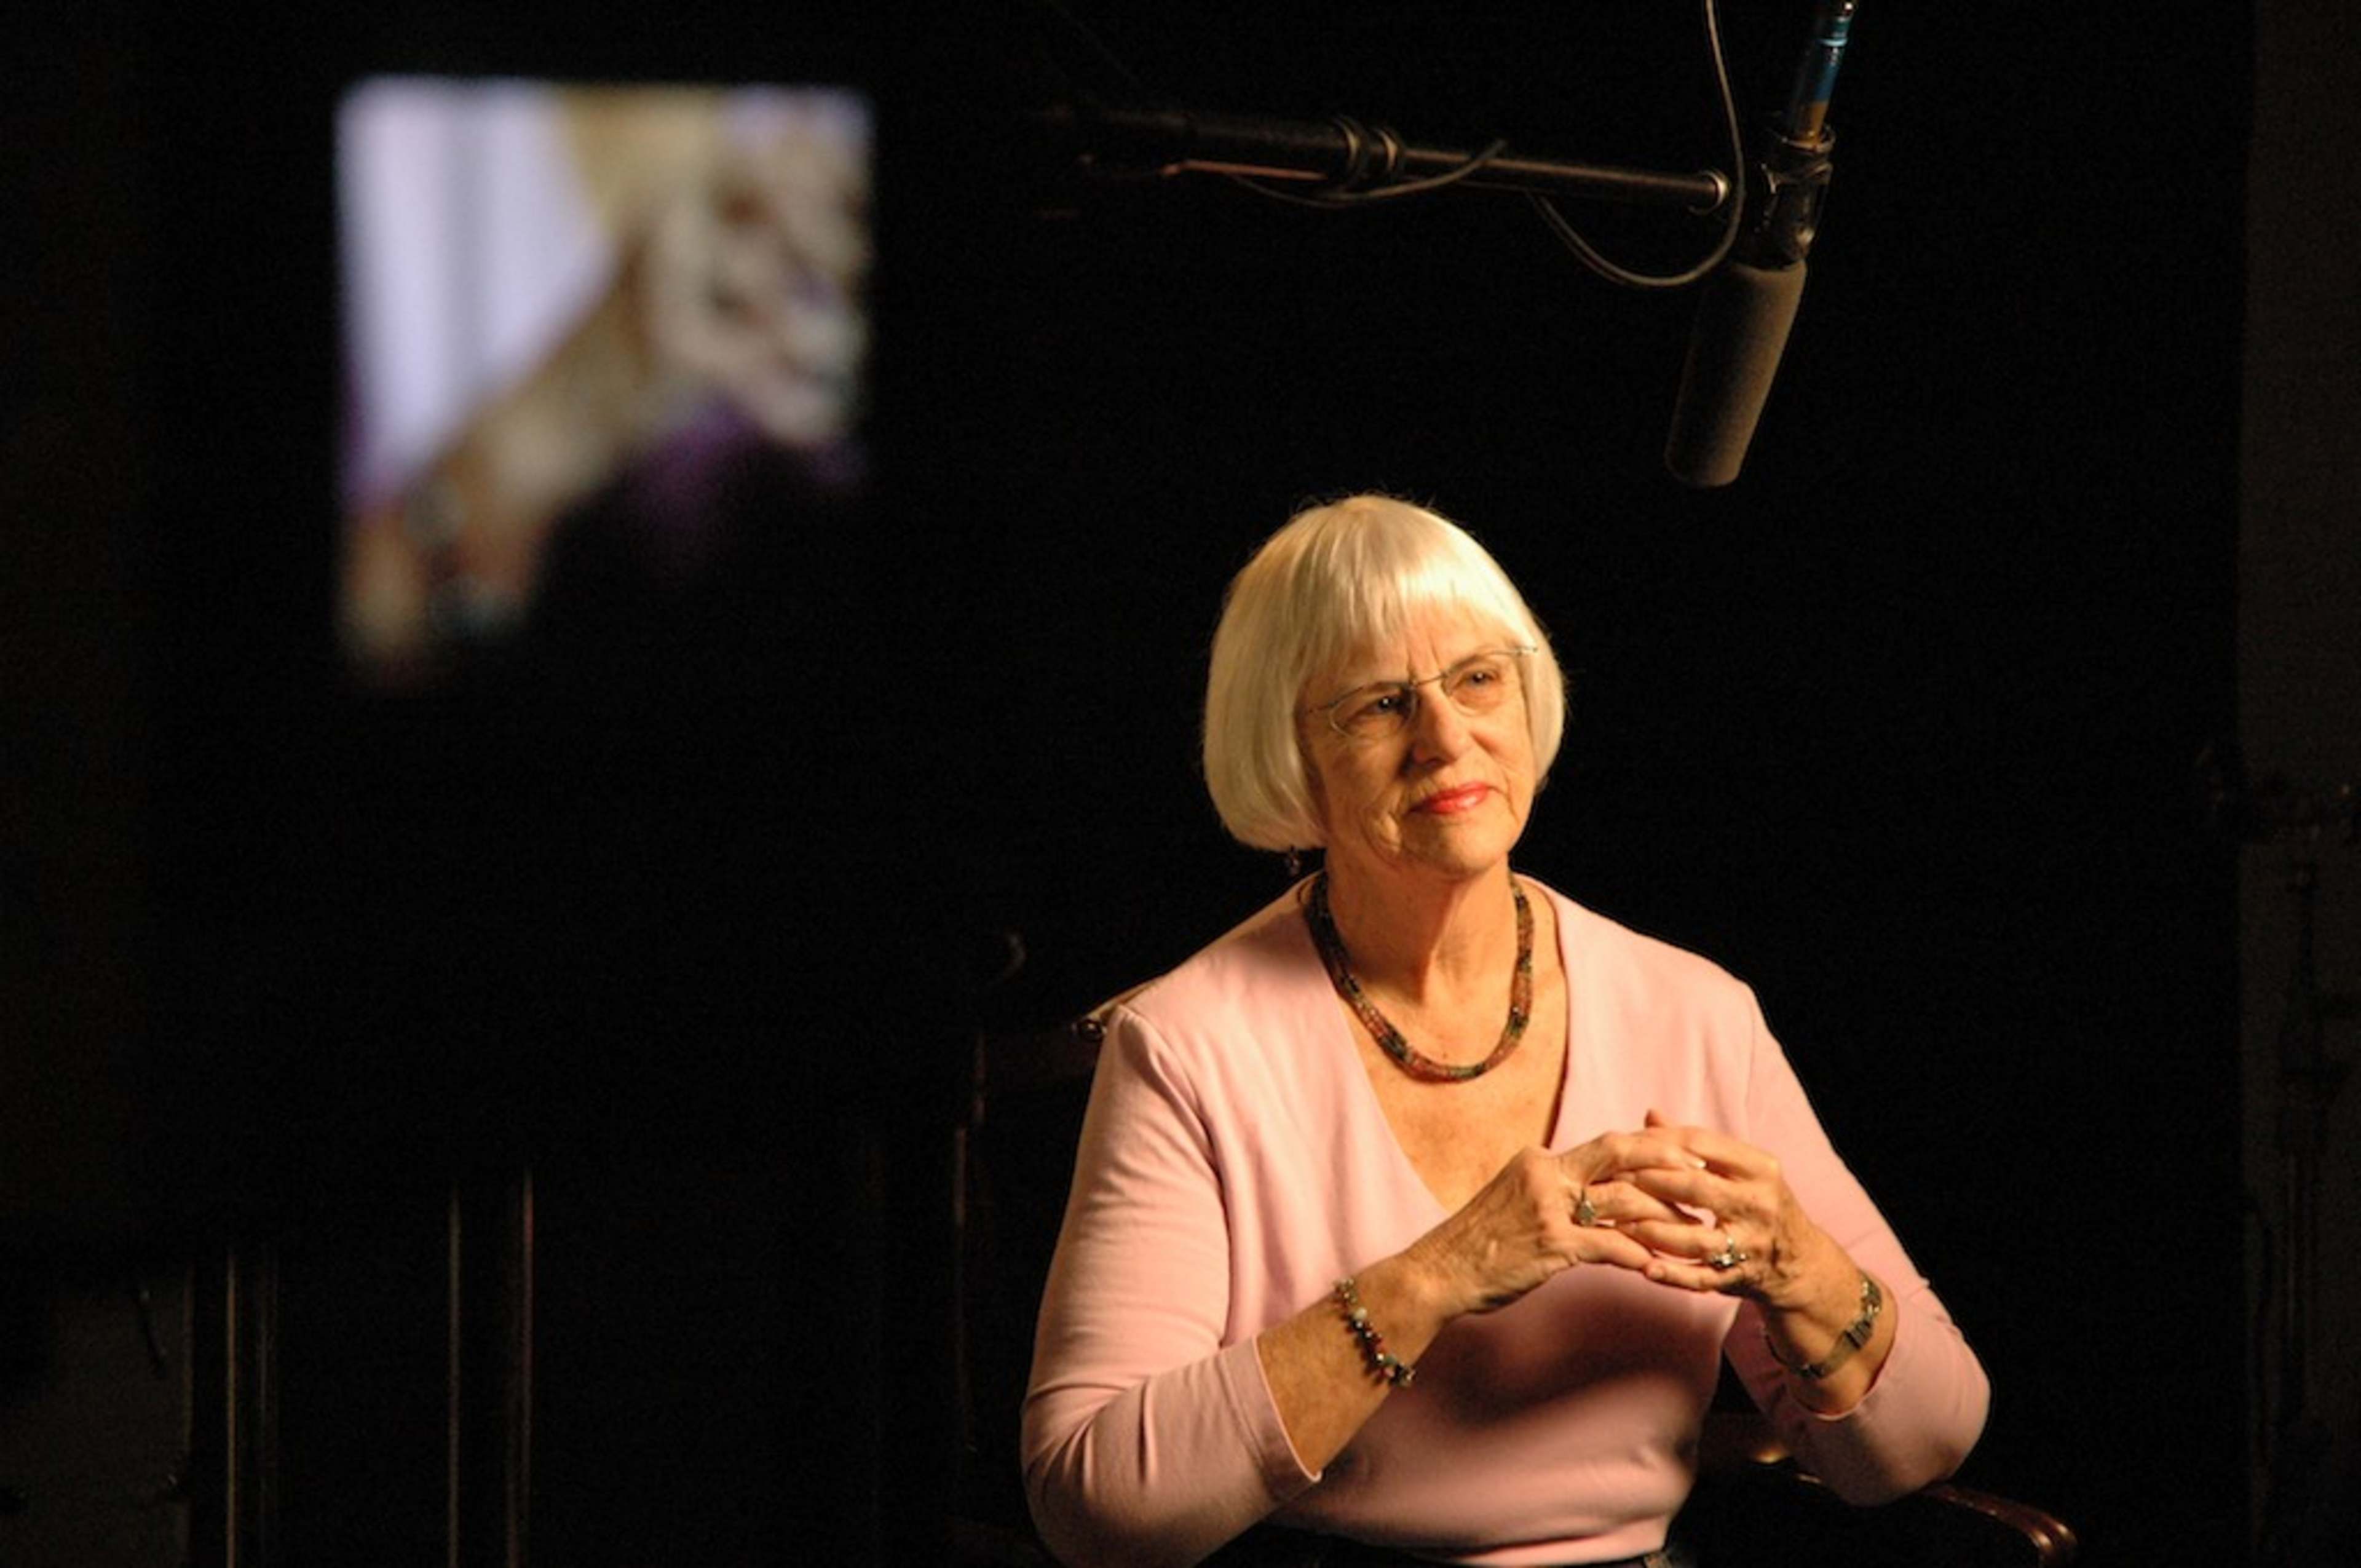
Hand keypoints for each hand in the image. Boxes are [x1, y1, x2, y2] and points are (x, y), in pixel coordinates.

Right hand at [1404, 1133, 1698, 1317]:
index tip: (1683, 1151)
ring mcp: (1548, 1208)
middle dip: (1666, 1159)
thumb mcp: (1517, 1200)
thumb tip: (1598, 1195)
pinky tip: (1659, 1267)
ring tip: (1694, 1233)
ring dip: (1665, 1218)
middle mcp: (1545, 1174)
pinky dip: (1638, 1254)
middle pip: (1619, 1153)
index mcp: (1540, 1160)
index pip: (1607, 1145)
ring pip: (1623, 1201)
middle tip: (1703, 1174)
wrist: (1438, 1272)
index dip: (1649, 1146)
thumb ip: (1555, 1192)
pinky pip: (1609, 1244)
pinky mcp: (1552, 1244)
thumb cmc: (1479, 1244)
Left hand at [1613, 1110, 1846, 1308]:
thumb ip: (1696, 1145)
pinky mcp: (1740, 1277)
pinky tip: (1645, 1267)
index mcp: (1760, 1169)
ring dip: (1654, 1231)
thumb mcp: (1740, 1169)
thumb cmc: (1757, 1202)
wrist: (1798, 1260)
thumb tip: (1650, 1115)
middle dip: (1650, 1183)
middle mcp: (1759, 1204)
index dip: (1660, 1142)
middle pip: (1695, 1188)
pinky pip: (1701, 1278)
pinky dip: (1672, 1274)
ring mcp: (1751, 1245)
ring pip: (1695, 1238)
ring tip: (1620, 1223)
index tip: (1628, 1144)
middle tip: (1615, 1180)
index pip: (1702, 1144)